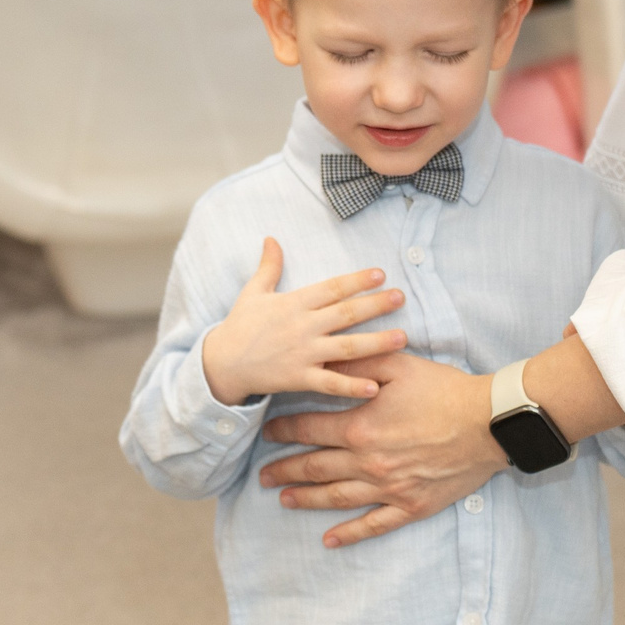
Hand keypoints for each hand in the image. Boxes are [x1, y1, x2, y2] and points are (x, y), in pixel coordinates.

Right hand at [199, 239, 405, 406]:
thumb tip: (272, 238)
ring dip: (376, 342)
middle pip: (346, 313)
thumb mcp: (253, 292)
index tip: (381, 274)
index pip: (332, 288)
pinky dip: (352, 385)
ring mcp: (302, 353)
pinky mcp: (299, 378)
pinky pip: (330, 383)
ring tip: (402, 337)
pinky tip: (375, 386)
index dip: (357, 280)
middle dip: (375, 305)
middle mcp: (302, 326)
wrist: (222, 363)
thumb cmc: (240, 326)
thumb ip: (269, 266)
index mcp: (294, 303)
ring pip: (346, 347)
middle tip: (401, 297)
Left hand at [257, 350, 507, 546]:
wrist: (488, 423)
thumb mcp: (397, 365)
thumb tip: (322, 362)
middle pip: (314, 467)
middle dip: (284, 470)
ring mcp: (388, 488)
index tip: (267, 433)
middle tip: (262, 476)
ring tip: (284, 500)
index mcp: (360, 427)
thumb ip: (356, 365)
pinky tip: (330, 540)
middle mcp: (368, 462)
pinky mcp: (410, 506)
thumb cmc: (444, 390)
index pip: (309, 429)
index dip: (284, 431)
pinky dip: (350, 534)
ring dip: (306, 499)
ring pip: (336, 498)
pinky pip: (374, 524)